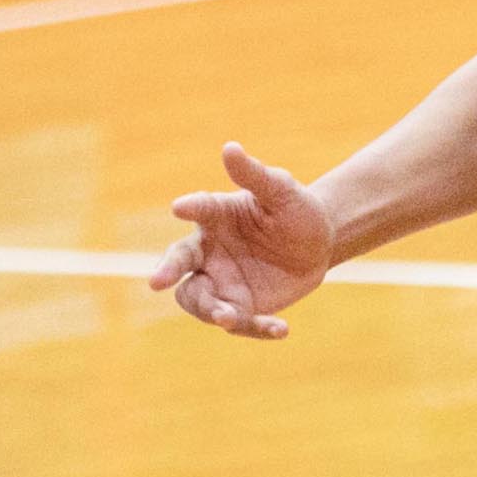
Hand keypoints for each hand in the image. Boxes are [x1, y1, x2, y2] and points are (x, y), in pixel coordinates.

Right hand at [150, 142, 333, 338]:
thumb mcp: (282, 191)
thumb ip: (255, 175)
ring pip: (198, 300)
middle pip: (178, 264)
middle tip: (157, 280)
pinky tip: (282, 328)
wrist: (319, 243)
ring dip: (209, 309)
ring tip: (229, 316)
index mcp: (215, 217)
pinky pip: (239, 322)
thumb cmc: (295, 210)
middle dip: (166, 271)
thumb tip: (230, 147)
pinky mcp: (241, 306)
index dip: (189, 207)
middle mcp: (208, 252)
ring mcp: (221, 282)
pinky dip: (256, 328)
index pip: (197, 209)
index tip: (181, 207)